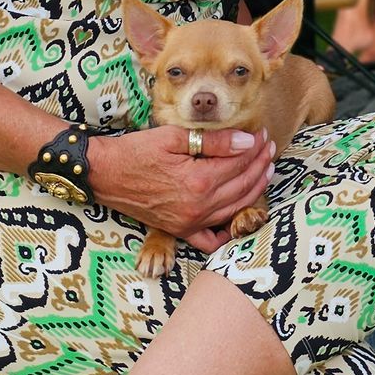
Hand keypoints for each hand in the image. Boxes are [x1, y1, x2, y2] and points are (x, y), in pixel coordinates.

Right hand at [86, 125, 276, 246]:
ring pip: (234, 209)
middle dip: (260, 166)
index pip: (239, 164)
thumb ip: (214, 142)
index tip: (262, 135)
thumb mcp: (174, 137)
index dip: (254, 148)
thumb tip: (247, 142)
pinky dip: (227, 230)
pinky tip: (237, 215)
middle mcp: (198, 207)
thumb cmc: (136, 151)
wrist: (105, 174)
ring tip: (263, 172)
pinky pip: (211, 238)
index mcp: (199, 181)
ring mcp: (190, 222)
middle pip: (242, 186)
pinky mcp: (180, 230)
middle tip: (268, 150)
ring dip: (253, 190)